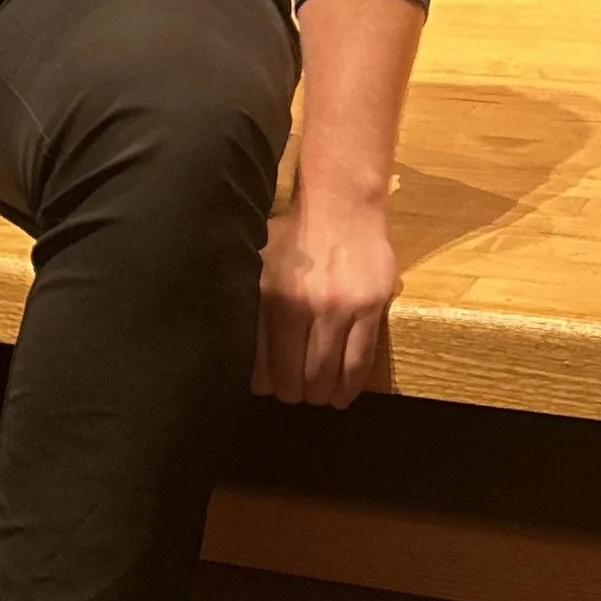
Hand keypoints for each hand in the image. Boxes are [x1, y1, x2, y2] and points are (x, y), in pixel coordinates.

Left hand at [255, 196, 399, 407]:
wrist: (341, 204)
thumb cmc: (294, 233)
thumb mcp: (258, 262)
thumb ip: (251, 302)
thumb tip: (231, 341)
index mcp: (268, 296)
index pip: (262, 363)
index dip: (266, 384)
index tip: (269, 387)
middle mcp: (300, 306)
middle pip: (294, 375)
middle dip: (293, 393)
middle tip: (295, 394)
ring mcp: (337, 308)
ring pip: (327, 373)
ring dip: (321, 394)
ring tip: (319, 396)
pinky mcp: (369, 308)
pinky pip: (359, 361)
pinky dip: (350, 387)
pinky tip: (343, 396)